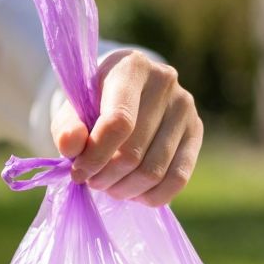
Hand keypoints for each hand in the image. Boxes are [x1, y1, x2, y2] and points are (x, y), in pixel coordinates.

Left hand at [51, 49, 203, 206]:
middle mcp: (164, 81)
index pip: (118, 123)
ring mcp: (185, 106)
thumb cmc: (94, 102)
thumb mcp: (72, 109)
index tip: (78, 172)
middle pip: (133, 153)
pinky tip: (133, 192)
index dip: (95, 156)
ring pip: (154, 171)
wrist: (125, 92)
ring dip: (124, 189)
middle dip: (105, 177)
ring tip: (108, 186)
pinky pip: (178, 178)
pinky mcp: (196, 130)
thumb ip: (66, 127)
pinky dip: (151, 196)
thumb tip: (71, 146)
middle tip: (92, 181)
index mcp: (130, 68)